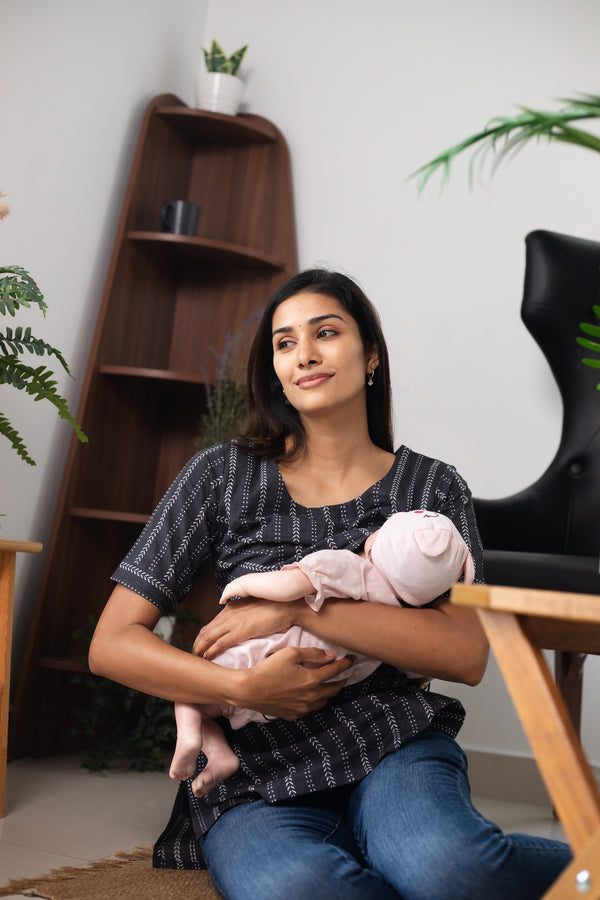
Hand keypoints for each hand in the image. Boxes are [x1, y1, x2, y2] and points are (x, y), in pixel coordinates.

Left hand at [194, 597, 306, 659]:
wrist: (287, 606)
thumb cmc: (274, 609)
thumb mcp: (252, 610)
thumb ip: (242, 617)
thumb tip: (238, 628)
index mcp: (230, 609)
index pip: (209, 626)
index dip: (202, 639)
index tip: (200, 649)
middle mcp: (228, 614)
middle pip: (205, 632)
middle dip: (197, 646)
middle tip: (195, 658)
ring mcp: (234, 622)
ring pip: (208, 638)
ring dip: (201, 650)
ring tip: (198, 661)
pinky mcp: (241, 630)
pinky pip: (220, 643)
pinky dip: (211, 652)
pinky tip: (208, 658)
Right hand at [235, 646, 351, 719]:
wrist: (249, 690)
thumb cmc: (268, 668)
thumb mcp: (291, 654)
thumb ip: (312, 654)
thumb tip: (330, 655)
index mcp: (312, 680)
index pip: (335, 671)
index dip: (346, 664)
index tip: (353, 659)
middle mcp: (311, 696)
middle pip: (333, 690)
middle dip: (341, 681)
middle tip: (344, 675)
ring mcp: (302, 708)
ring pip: (323, 702)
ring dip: (328, 693)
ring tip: (328, 686)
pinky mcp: (293, 715)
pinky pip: (308, 709)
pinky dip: (313, 702)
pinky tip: (308, 696)